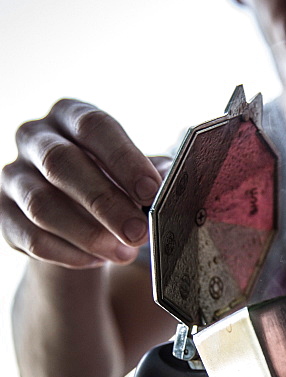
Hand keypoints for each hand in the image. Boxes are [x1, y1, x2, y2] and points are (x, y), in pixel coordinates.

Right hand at [1, 98, 169, 267]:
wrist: (72, 213)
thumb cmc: (111, 182)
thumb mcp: (133, 172)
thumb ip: (152, 174)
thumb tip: (177, 183)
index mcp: (70, 115)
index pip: (93, 126)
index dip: (124, 158)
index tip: (151, 191)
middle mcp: (34, 138)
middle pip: (61, 164)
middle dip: (104, 201)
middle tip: (138, 232)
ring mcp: (12, 176)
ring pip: (42, 205)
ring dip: (87, 234)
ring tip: (123, 253)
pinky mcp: (2, 214)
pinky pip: (31, 237)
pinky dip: (68, 253)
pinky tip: (97, 260)